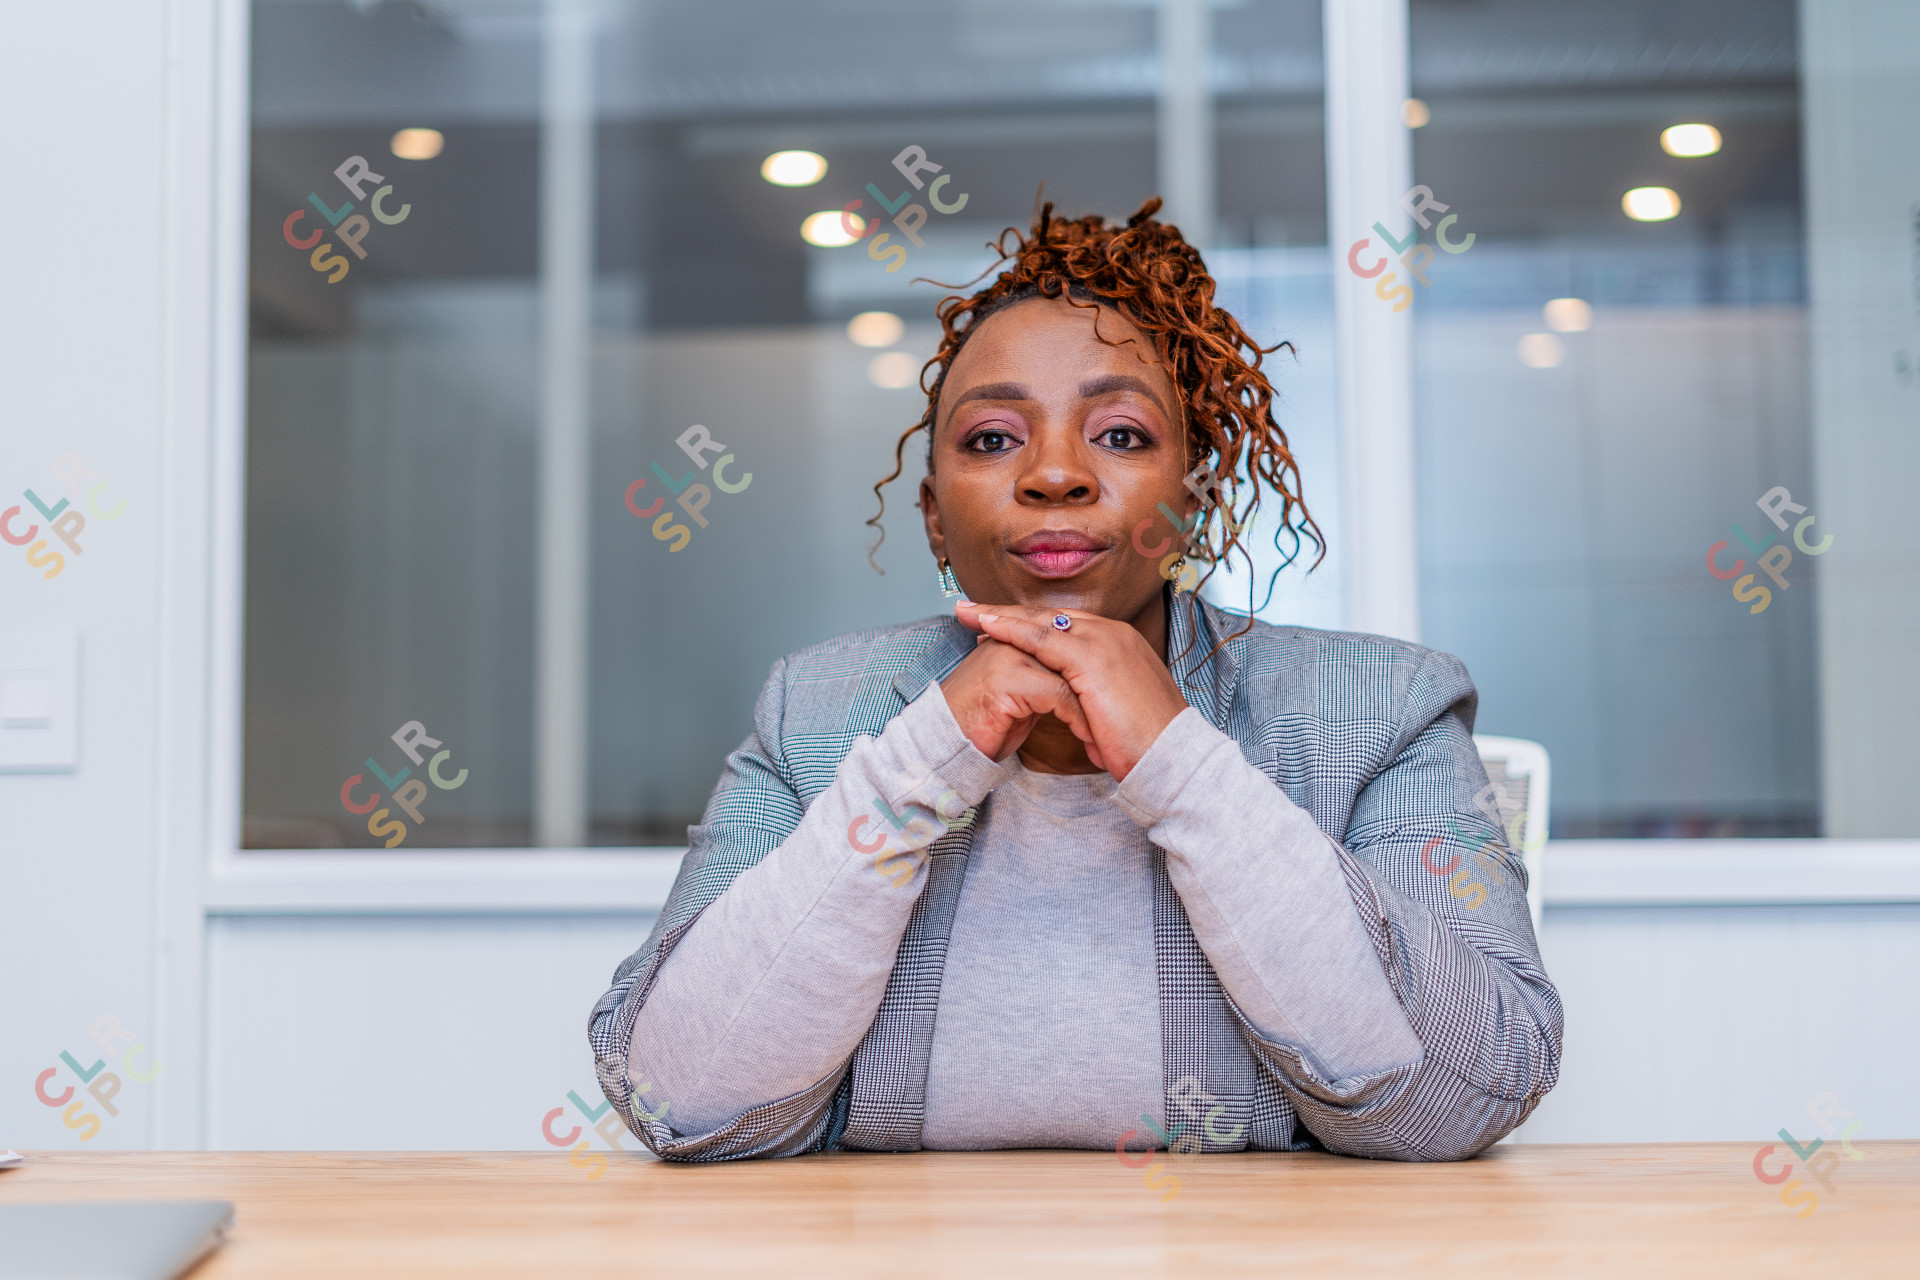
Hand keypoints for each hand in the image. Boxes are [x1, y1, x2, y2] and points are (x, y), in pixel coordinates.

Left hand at [953, 601, 1187, 780]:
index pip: (1067, 624)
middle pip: (1051, 615)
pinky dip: (1011, 628)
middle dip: (1009, 611)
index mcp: (1121, 643)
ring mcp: (1103, 641)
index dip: (1031, 623)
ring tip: (967, 611)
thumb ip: (1101, 699)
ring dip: (1001, 614)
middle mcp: (1113, 633)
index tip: (999, 623)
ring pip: (1041, 621)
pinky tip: (986, 625)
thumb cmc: (1148, 744)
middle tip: (973, 607)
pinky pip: (1041, 637)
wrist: (1173, 758)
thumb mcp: (1121, 710)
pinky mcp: (1091, 658)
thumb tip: (1086, 713)